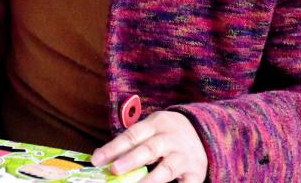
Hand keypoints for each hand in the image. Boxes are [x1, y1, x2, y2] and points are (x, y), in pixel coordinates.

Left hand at [91, 111, 207, 182]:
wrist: (203, 130)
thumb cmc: (166, 132)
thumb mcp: (149, 129)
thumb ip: (129, 141)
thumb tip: (100, 156)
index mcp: (156, 124)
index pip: (132, 135)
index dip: (113, 148)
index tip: (97, 160)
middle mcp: (171, 138)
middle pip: (150, 149)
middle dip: (131, 160)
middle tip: (114, 169)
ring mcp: (184, 156)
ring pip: (167, 168)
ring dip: (150, 179)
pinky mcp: (196, 171)